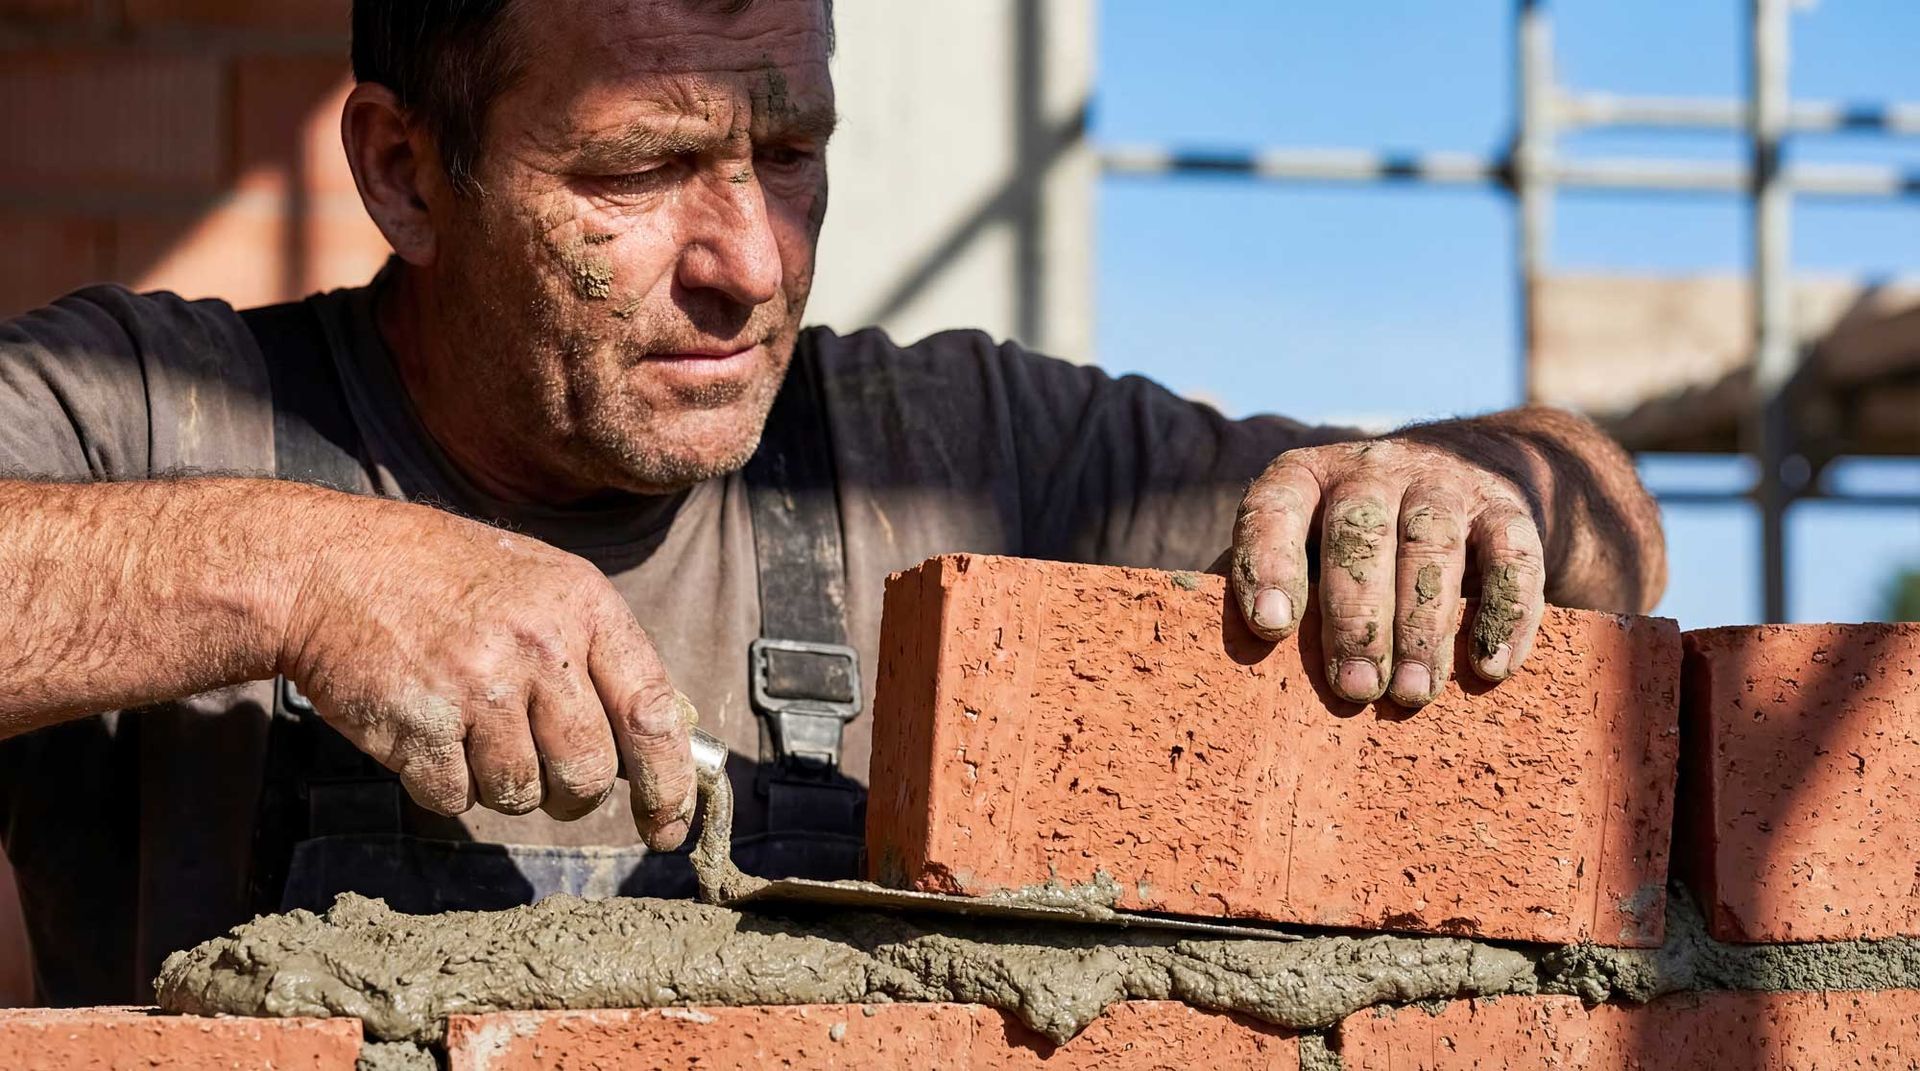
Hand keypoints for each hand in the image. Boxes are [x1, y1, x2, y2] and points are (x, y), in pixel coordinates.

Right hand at [277, 496, 695, 848]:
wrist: (329, 567)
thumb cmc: (444, 578)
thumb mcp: (544, 585)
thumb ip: (602, 655)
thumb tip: (667, 733)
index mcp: (583, 606)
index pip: (652, 713)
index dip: (668, 781)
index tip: (667, 823)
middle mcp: (538, 646)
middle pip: (589, 773)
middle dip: (573, 794)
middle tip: (549, 777)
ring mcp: (476, 689)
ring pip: (522, 795)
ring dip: (502, 785)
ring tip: (472, 729)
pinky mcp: (418, 729)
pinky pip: (456, 801)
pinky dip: (445, 784)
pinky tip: (430, 731)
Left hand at [1230, 438, 1546, 706]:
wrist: (1465, 469)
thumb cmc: (1347, 538)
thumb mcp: (1299, 541)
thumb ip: (1259, 581)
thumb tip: (1206, 650)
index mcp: (1302, 478)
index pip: (1273, 508)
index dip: (1268, 562)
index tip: (1270, 625)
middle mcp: (1370, 469)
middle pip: (1358, 533)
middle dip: (1356, 616)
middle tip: (1353, 690)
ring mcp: (1442, 482)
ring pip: (1432, 544)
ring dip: (1423, 626)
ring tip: (1412, 694)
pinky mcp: (1506, 507)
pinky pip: (1512, 555)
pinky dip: (1503, 612)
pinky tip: (1488, 667)